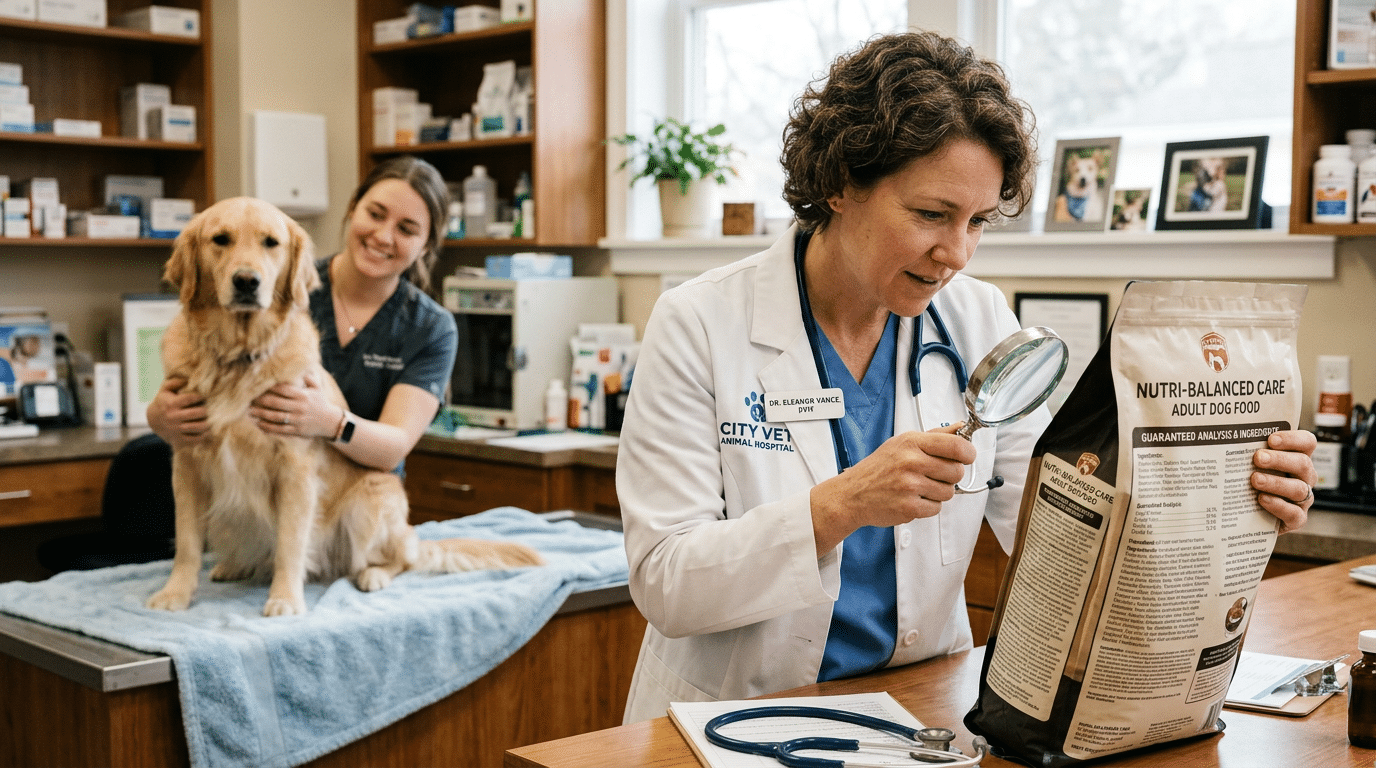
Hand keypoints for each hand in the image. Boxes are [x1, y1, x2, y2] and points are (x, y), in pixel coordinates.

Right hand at [146, 376, 207, 448]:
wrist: (153, 420)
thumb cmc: (164, 402)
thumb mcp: (165, 389)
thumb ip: (175, 382)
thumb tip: (188, 379)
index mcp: (171, 404)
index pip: (190, 398)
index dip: (201, 396)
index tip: (206, 396)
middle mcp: (173, 417)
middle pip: (196, 413)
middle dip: (207, 410)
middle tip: (213, 408)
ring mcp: (176, 429)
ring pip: (197, 427)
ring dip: (208, 423)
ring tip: (213, 419)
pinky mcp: (178, 439)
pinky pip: (194, 440)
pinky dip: (203, 436)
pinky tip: (207, 430)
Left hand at [249, 373, 341, 439]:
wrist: (330, 422)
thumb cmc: (321, 403)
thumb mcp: (317, 388)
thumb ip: (308, 377)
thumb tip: (298, 366)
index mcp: (303, 396)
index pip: (283, 389)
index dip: (270, 387)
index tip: (258, 384)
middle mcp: (299, 407)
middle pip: (275, 402)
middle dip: (260, 400)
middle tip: (249, 398)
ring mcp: (297, 420)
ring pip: (275, 417)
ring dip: (260, 414)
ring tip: (250, 411)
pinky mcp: (296, 431)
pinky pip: (279, 430)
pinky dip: (267, 427)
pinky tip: (258, 424)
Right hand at [810, 424, 976, 554]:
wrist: (852, 494)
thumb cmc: (879, 468)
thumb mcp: (903, 443)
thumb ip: (935, 436)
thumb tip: (962, 427)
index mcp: (911, 442)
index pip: (956, 445)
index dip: (968, 453)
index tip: (967, 457)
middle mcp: (911, 461)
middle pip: (957, 471)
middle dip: (950, 476)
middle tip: (934, 475)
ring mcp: (910, 485)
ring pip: (949, 492)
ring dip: (938, 492)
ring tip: (919, 488)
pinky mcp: (909, 507)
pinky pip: (937, 508)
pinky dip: (928, 506)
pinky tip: (913, 499)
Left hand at [1252, 429, 1317, 533]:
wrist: (1246, 515)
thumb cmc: (1248, 482)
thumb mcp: (1248, 463)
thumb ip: (1246, 450)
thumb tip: (1222, 433)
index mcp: (1296, 458)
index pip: (1307, 443)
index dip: (1293, 439)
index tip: (1271, 439)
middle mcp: (1304, 477)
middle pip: (1303, 464)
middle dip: (1280, 459)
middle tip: (1258, 458)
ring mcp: (1302, 499)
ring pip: (1298, 488)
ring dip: (1276, 482)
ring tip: (1255, 479)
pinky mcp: (1296, 519)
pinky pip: (1294, 513)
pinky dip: (1279, 506)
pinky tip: (1262, 499)